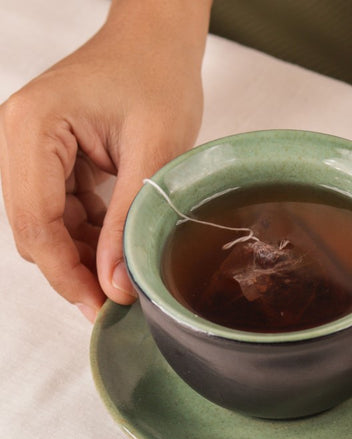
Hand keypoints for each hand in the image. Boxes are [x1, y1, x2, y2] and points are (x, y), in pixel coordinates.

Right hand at [0, 0, 210, 320]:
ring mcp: (31, 151)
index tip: (100, 307)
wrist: (159, 43)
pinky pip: (61, 213)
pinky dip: (88, 237)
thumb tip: (113, 286)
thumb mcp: (154, 153)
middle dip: (72, 270)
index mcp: (31, 129)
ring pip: (46, 227)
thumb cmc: (158, 79)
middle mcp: (18, 140)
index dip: (64, 274)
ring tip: (122, 279)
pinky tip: (117, 249)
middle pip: (33, 230)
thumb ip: (127, 221)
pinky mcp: (51, 160)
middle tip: (116, 302)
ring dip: (82, 257)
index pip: (34, 222)